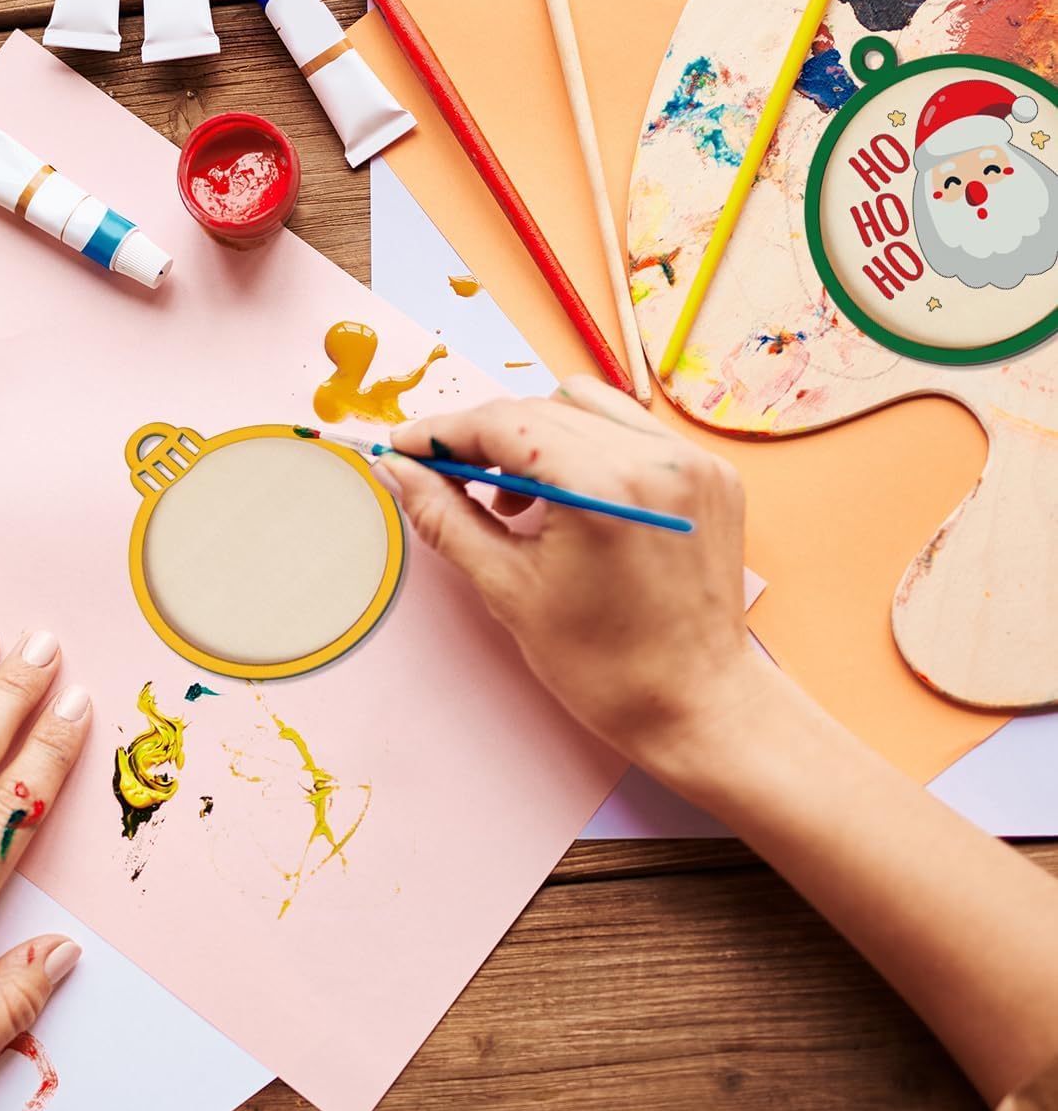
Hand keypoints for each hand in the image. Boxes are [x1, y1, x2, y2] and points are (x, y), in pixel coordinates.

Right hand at [379, 377, 787, 789]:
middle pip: (539, 408)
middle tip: (446, 475)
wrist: (697, 704)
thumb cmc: (605, 665)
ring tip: (515, 498)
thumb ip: (445, 517)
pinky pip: (631, 429)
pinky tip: (569, 496)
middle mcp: (655, 458)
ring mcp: (690, 460)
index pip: (503, 423)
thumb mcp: (508, 589)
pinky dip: (587, 445)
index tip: (407, 446)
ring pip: (586, 406)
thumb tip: (399, 470)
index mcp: (603, 487)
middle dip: (483, 436)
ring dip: (534, 434)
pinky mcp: (713, 472)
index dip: (444, 431)